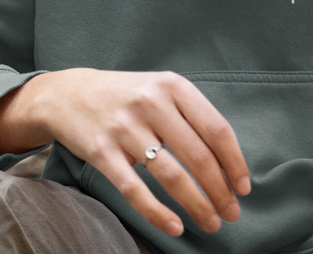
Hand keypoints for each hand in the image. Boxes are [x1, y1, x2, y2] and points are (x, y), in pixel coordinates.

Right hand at [0, 69, 250, 236]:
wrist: (69, 94)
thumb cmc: (127, 96)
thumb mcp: (161, 90)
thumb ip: (191, 117)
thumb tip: (226, 163)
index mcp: (173, 86)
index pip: (216, 128)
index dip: (234, 162)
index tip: (243, 188)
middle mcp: (152, 102)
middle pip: (198, 156)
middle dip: (220, 191)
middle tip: (231, 214)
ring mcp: (125, 127)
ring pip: (171, 176)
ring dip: (197, 205)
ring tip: (210, 223)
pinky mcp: (102, 151)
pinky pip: (135, 190)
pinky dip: (158, 213)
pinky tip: (175, 226)